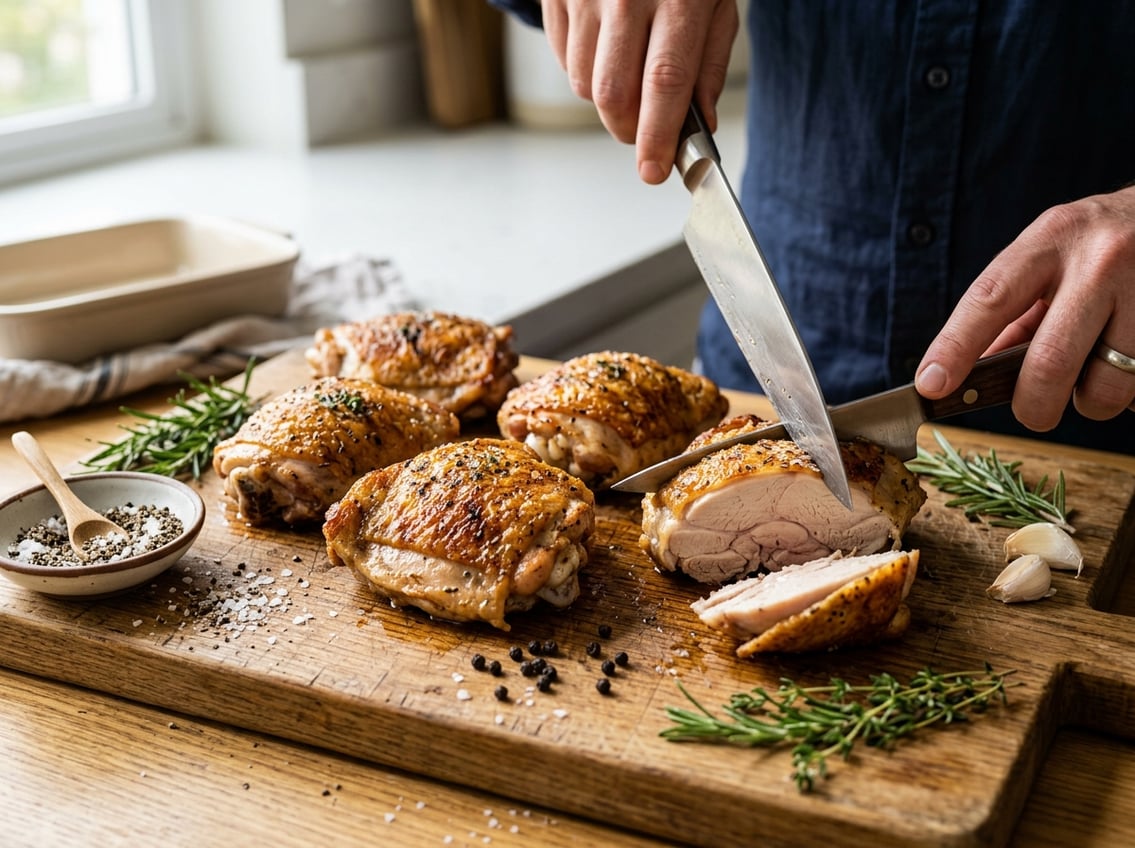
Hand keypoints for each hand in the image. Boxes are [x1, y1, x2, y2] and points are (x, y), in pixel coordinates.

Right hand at [540, 0, 738, 183]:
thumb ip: (709, 61)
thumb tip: (700, 123)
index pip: (664, 83)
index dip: (657, 136)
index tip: (655, 171)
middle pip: (614, 95)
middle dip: (629, 131)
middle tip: (646, 137)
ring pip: (583, 85)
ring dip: (607, 102)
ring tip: (629, 75)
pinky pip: (564, 59)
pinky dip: (585, 72)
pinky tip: (607, 48)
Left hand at [916, 185, 1134, 429]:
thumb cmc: (1095, 248)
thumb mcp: (1047, 259)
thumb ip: (1010, 315)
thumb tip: (968, 376)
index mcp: (1050, 240)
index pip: (990, 300)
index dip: (955, 347)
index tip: (932, 384)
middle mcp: (1100, 259)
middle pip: (1049, 361)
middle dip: (1033, 405)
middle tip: (1032, 413)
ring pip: (1106, 385)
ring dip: (1091, 401)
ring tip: (1094, 376)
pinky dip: (1127, 391)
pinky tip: (1127, 361)